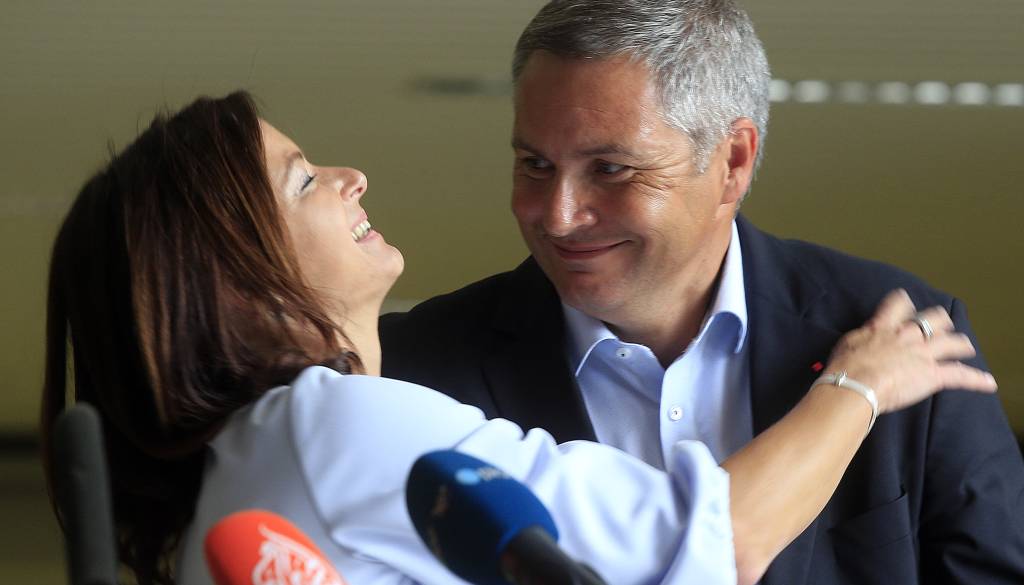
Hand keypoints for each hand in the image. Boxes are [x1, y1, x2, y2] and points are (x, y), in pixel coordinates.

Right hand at [823, 289, 997, 413]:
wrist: (854, 385)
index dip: (904, 302)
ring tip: (966, 348)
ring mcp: (922, 354)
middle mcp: (907, 336)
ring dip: (961, 345)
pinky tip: (988, 383)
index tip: (906, 304)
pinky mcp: (933, 374)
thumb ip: (862, 337)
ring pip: (952, 342)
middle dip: (940, 321)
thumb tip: (864, 339)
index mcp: (884, 326)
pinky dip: (976, 380)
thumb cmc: (844, 368)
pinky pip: (960, 376)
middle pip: (933, 318)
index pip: (899, 304)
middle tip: (941, 326)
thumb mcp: (847, 344)